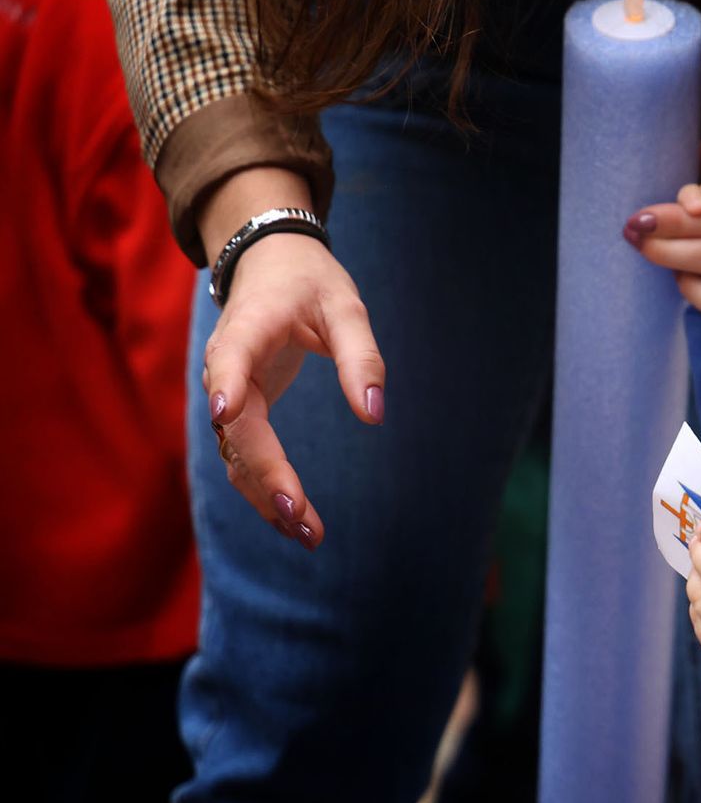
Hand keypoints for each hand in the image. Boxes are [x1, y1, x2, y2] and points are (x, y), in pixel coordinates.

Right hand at [200, 168, 384, 548]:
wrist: (270, 268)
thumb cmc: (310, 283)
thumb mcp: (346, 307)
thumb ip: (360, 357)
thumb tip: (373, 414)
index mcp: (248, 329)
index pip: (231, 357)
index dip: (227, 382)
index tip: (224, 410)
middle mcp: (226, 368)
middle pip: (237, 429)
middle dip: (267, 473)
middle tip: (300, 514)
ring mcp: (227, 396)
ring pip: (238, 455)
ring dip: (267, 496)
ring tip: (310, 534)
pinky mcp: (239, 416)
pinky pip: (246, 460)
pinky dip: (267, 492)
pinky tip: (297, 522)